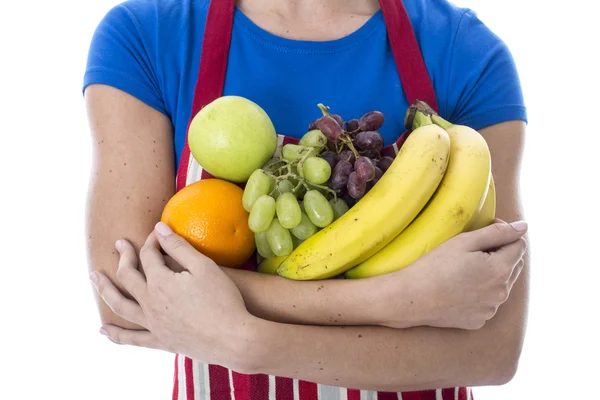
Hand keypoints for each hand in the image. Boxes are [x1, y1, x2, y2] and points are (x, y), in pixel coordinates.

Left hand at [90, 222, 252, 368]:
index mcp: (160, 282)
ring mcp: (153, 324)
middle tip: (119, 244)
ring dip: (105, 290)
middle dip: (123, 257)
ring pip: (121, 306)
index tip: (158, 233)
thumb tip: (158, 228)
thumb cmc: (223, 299)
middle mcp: (150, 303)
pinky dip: (116, 334)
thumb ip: (179, 246)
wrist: (234, 339)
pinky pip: (133, 338)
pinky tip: (104, 330)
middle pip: (127, 277)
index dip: (151, 241)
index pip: (148, 255)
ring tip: (95, 278)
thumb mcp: (204, 267)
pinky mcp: (161, 341)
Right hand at [387, 219, 527, 329]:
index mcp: (501, 270)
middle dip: (500, 253)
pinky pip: (488, 301)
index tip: (483, 232)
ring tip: (463, 270)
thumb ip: (497, 232)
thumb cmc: (435, 266)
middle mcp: (502, 292)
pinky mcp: (479, 320)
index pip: (520, 245)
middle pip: (514, 265)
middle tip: (471, 250)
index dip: (504, 234)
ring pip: (501, 284)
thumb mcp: (464, 242)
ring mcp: (491, 309)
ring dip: (491, 273)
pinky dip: (480, 292)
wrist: (412, 298)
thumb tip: (523, 226)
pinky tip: (458, 287)